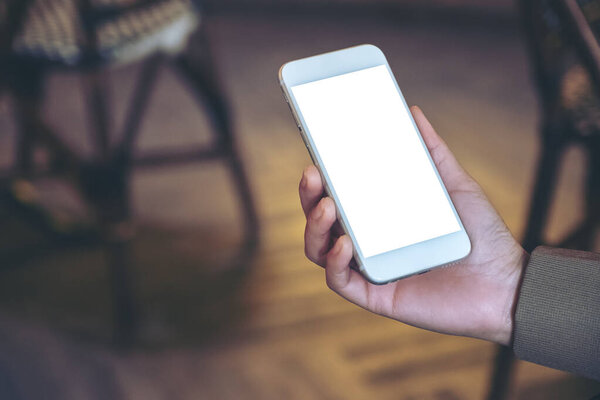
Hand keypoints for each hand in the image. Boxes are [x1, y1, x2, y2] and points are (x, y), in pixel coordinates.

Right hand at [299, 106, 527, 344]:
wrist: (506, 284)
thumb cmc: (481, 236)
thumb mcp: (456, 185)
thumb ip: (433, 151)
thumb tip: (413, 113)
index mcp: (380, 219)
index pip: (338, 197)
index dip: (320, 180)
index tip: (316, 156)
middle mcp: (368, 244)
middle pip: (321, 221)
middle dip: (309, 197)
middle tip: (313, 174)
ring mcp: (369, 270)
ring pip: (320, 250)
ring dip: (315, 227)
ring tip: (328, 206)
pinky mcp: (376, 295)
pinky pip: (340, 281)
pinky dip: (334, 262)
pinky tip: (345, 244)